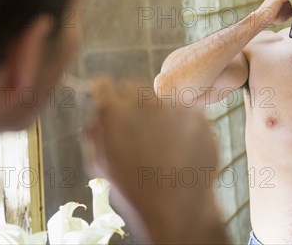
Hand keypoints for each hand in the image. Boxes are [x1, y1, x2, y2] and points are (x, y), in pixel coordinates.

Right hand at [84, 76, 227, 243]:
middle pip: (132, 86)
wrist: (177, 206)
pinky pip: (185, 110)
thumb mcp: (100, 164)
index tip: (110, 100)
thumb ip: (95, 131)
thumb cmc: (134, 189)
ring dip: (158, 112)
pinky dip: (183, 122)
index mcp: (112, 112)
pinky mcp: (196, 112)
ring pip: (160, 98)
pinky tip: (182, 146)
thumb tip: (97, 112)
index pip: (103, 84)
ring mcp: (171, 105)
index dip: (105, 93)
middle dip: (131, 101)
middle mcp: (141, 102)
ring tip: (163, 144)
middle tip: (137, 126)